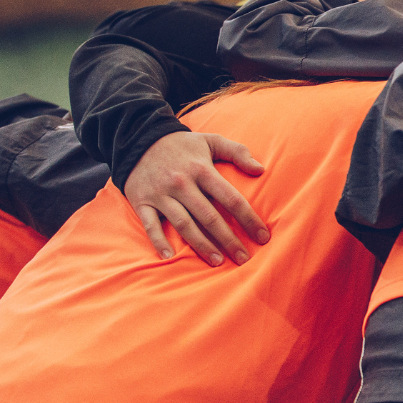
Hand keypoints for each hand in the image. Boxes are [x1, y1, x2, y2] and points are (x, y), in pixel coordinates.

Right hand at [122, 131, 269, 263]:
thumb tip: (261, 169)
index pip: (230, 198)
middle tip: (244, 259)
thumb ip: (238, 152)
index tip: (263, 237)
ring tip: (218, 262)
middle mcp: (182, 184)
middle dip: (229, 240)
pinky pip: (150, 226)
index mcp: (202, 169)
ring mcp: (161, 194)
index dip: (249, 219)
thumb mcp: (212, 141)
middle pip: (209, 217)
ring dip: (201, 245)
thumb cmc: (183, 145)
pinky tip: (170, 257)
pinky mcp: (142, 202)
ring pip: (184, 224)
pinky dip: (159, 242)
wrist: (138, 140)